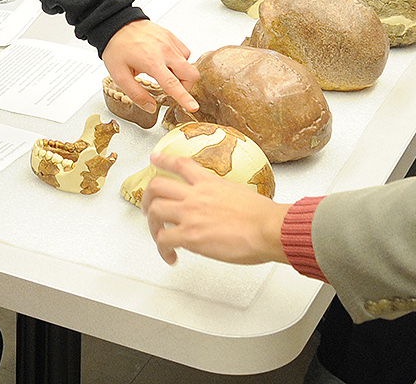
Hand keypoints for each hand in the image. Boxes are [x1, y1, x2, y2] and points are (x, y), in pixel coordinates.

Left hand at [102, 19, 198, 113]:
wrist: (117, 23)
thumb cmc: (117, 47)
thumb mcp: (119, 75)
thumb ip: (136, 93)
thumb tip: (150, 107)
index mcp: (151, 62)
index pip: (173, 84)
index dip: (184, 98)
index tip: (193, 107)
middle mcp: (164, 51)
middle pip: (190, 74)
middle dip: (186, 87)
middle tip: (172, 89)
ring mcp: (169, 42)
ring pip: (188, 64)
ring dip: (180, 74)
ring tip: (164, 73)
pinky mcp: (171, 36)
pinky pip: (184, 52)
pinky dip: (180, 61)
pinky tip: (166, 62)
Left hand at [141, 153, 290, 265]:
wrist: (268, 228)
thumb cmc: (263, 216)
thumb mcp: (240, 193)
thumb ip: (224, 195)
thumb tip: (224, 205)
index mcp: (209, 182)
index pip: (180, 164)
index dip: (163, 159)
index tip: (154, 158)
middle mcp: (195, 194)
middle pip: (157, 186)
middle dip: (147, 197)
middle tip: (148, 207)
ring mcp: (190, 214)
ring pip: (154, 210)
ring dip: (152, 224)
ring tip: (157, 235)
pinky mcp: (190, 235)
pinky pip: (164, 240)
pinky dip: (162, 249)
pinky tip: (171, 256)